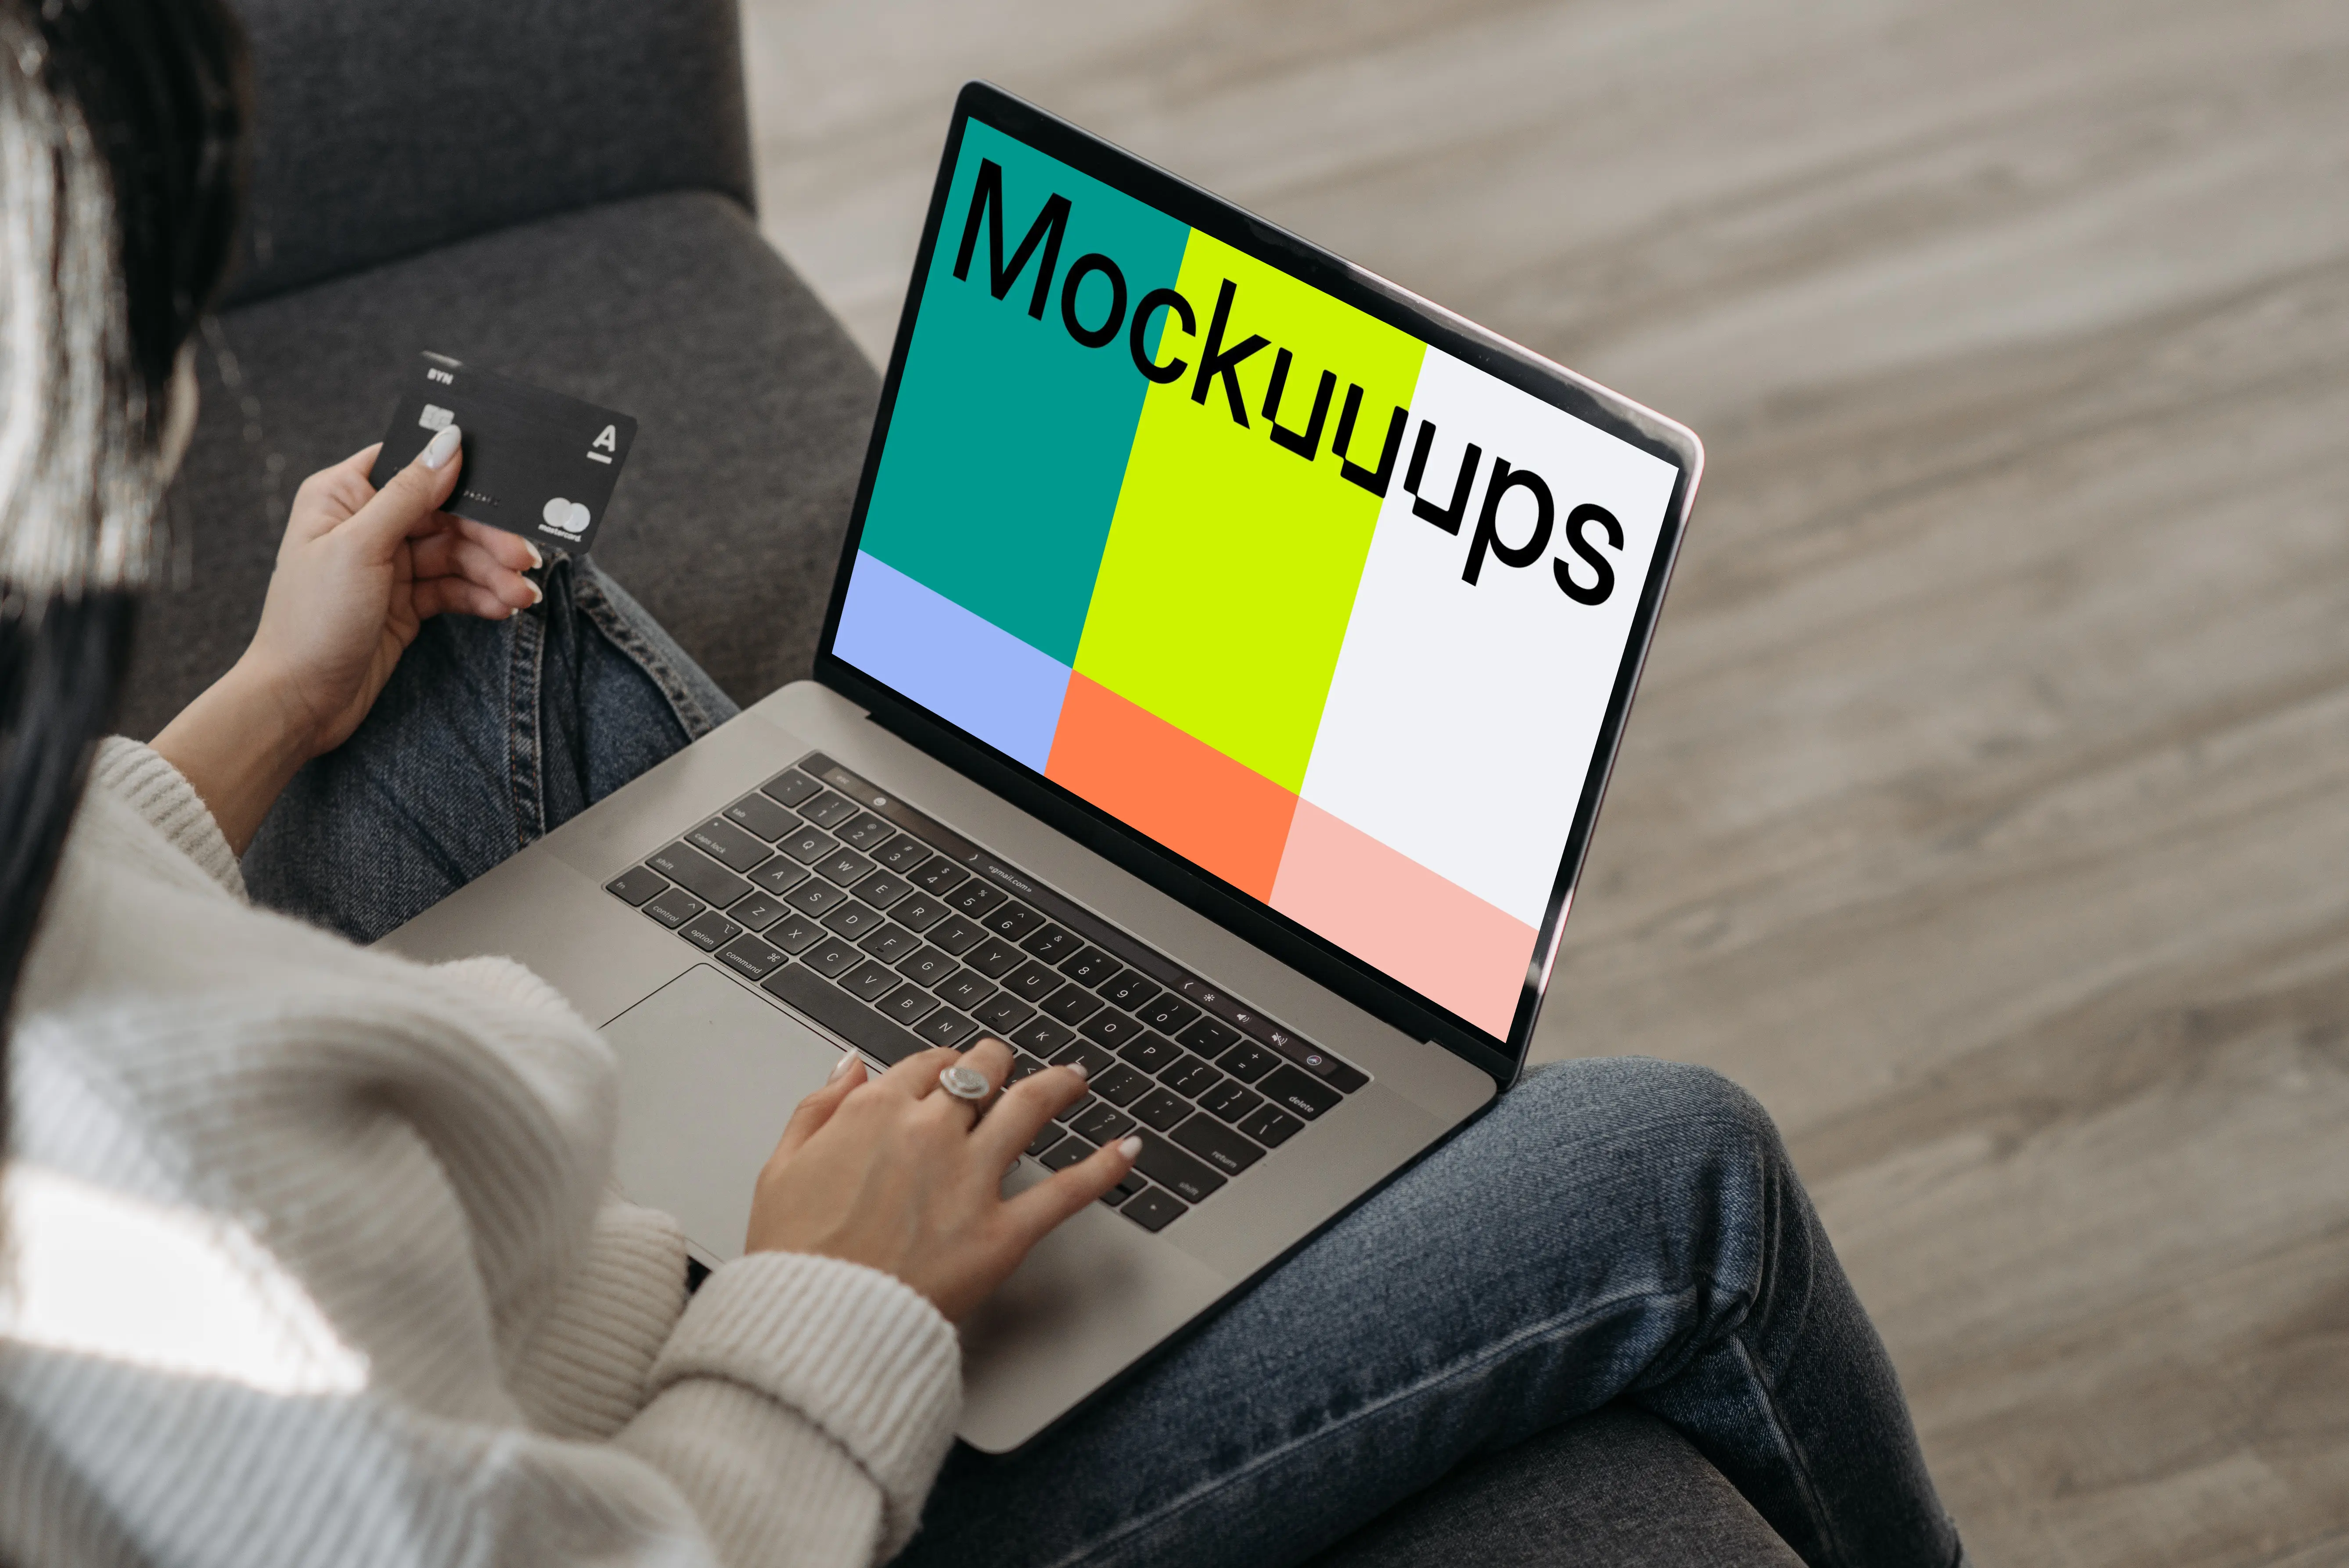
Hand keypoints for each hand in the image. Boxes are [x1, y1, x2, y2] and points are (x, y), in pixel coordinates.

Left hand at [153, 428, 543, 851]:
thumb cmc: (312, 619)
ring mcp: (389, 565)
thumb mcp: (360, 547)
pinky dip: (481, 596)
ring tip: (522, 596)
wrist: (299, 701)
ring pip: (456, 555)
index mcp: (344, 496)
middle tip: (526, 559)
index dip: (458, 472)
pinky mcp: (406, 603)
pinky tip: (504, 607)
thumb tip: (448, 443)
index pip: (411, 466)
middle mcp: (367, 524)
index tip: (506, 485)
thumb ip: (408, 495)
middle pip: (445, 514)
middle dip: (488, 538)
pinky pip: (454, 589)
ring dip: (492, 573)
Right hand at [746, 1038, 1140, 1322]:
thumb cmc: (792, 1258)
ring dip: (1058, 1085)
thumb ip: (817, 1108)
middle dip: (998, 1063)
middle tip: (1009, 1067)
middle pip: (982, 1074)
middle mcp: (929, 1133)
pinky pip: (1066, 1191)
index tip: (952, 1069)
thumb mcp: (780, 1168)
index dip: (944, 1064)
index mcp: (874, 1113)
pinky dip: (1103, 1167)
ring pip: (1029, 1108)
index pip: (926, 1065)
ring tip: (1075, 1078)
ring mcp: (971, 1179)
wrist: (815, 1325)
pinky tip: (1126, 1150)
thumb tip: (850, 1066)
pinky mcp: (1003, 1231)